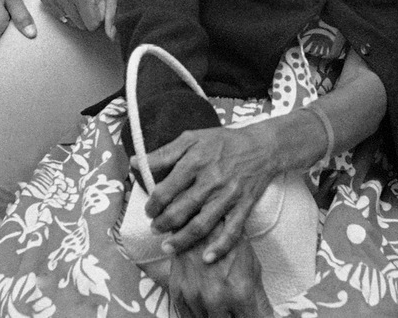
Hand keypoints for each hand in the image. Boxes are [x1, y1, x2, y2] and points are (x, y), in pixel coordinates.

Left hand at [137, 122, 281, 261]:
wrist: (262, 147)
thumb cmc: (223, 142)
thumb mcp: (191, 138)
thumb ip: (164, 152)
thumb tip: (135, 162)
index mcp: (195, 162)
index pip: (166, 190)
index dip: (153, 204)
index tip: (149, 210)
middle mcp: (211, 180)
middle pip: (181, 210)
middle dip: (163, 224)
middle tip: (155, 229)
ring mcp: (228, 195)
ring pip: (201, 225)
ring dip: (182, 240)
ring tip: (168, 246)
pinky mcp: (244, 206)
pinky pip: (232, 231)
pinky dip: (220, 247)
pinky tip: (206, 258)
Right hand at [167, 237, 272, 317]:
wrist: (200, 218)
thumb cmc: (232, 242)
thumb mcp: (253, 268)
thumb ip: (259, 300)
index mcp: (240, 293)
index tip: (252, 316)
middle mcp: (216, 299)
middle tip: (235, 311)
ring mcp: (194, 297)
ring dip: (215, 317)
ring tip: (222, 308)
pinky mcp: (177, 293)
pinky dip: (197, 316)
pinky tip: (206, 310)